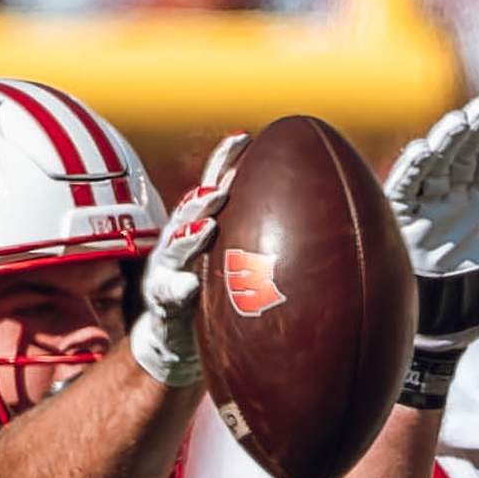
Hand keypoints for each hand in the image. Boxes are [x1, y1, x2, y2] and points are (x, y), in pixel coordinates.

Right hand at [129, 134, 246, 389]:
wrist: (174, 338)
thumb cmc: (213, 291)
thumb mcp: (235, 258)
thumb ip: (258, 232)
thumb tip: (316, 200)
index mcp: (201, 225)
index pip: (213, 185)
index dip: (224, 162)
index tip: (244, 138)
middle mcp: (179, 242)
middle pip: (190, 213)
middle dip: (205, 199)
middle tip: (222, 188)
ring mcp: (166, 272)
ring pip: (174, 250)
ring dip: (188, 238)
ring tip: (206, 228)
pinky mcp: (162, 303)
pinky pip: (168, 295)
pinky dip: (177, 289)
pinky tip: (188, 286)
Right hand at [384, 96, 478, 408]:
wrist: (436, 336)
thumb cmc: (469, 307)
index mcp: (475, 208)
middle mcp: (447, 201)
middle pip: (461, 153)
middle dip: (475, 128)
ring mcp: (421, 209)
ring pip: (432, 163)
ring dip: (445, 140)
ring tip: (462, 119)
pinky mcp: (395, 221)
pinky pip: (401, 188)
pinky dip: (410, 169)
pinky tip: (424, 149)